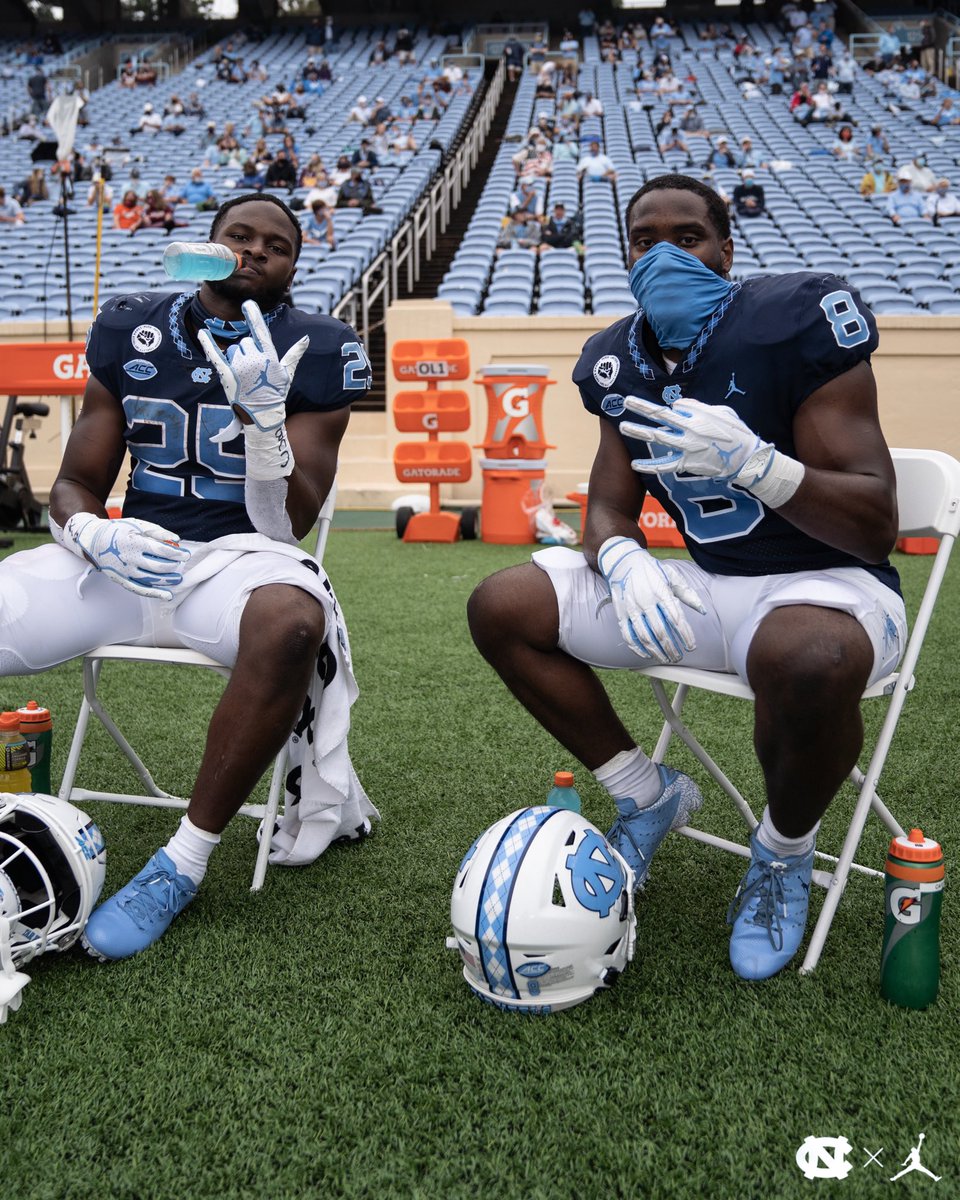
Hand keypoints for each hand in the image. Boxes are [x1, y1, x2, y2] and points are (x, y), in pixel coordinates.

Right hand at [64, 514, 189, 599]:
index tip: (186, 555)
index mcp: (133, 541)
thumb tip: (177, 540)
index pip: (161, 550)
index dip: (177, 554)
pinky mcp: (121, 580)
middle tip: (180, 565)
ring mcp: (124, 571)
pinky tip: (167, 595)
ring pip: (150, 580)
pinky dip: (155, 593)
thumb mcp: (137, 525)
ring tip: (178, 579)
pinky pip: (140, 589)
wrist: (93, 540)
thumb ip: (158, 532)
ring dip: (167, 581)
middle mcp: (128, 558)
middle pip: (157, 566)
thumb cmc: (119, 530)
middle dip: (173, 567)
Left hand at [199, 299, 308, 437]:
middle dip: (247, 353)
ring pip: (233, 350)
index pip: (260, 332)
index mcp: (269, 358)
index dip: (254, 316)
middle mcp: (254, 361)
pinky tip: (202, 333)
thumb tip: (306, 338)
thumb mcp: (287, 373)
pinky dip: (207, 343)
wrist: (262, 416)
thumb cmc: (276, 394)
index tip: (247, 303)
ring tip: (244, 376)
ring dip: (236, 359)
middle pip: (245, 343)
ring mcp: (239, 368)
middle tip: (253, 372)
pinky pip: (215, 355)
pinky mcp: (226, 375)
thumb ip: (294, 353)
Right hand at [597, 537, 703, 663]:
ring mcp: (631, 608)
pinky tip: (647, 655)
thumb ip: (688, 593)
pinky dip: (637, 648)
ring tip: (666, 659)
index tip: (691, 647)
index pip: (676, 619)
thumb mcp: (672, 575)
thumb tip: (703, 610)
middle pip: (661, 631)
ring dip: (657, 651)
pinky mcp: (620, 613)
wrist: (622, 560)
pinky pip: (627, 635)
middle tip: (679, 657)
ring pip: (644, 636)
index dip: (685, 635)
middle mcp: (645, 601)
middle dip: (672, 648)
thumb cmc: (651, 569)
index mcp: (661, 591)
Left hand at [620, 395, 773, 484]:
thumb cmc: (736, 432)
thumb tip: (679, 405)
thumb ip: (698, 408)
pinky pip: (664, 465)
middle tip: (625, 401)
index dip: (666, 407)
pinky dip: (649, 466)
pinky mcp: (687, 464)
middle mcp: (689, 431)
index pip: (674, 407)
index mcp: (698, 416)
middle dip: (642, 408)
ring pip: (657, 437)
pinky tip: (634, 464)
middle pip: (660, 416)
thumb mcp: (721, 412)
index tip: (659, 408)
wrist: (746, 459)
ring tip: (623, 426)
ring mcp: (686, 448)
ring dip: (639, 432)